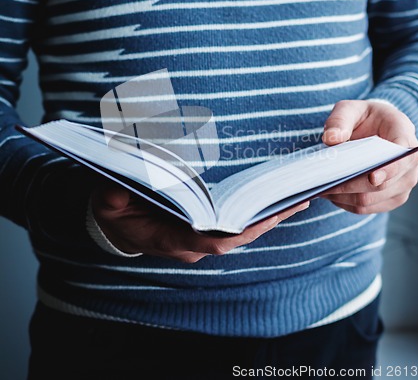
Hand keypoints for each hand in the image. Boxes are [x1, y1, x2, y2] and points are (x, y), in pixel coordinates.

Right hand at [90, 182, 309, 262]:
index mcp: (171, 238)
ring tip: (297, 197)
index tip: (263, 216)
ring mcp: (199, 240)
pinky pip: (235, 227)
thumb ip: (113, 196)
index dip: (238, 230)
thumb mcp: (108, 201)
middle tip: (297, 199)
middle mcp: (191, 244)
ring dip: (267, 218)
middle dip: (267, 221)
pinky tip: (274, 200)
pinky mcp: (204, 231)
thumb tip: (119, 186)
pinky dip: (256, 215)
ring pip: (240, 233)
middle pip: (236, 238)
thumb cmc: (115, 212)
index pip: (211, 240)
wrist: (118, 226)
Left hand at [321, 100, 417, 213]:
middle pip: (380, 185)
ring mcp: (403, 184)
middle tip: (322, 183)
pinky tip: (330, 193)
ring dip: (342, 197)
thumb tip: (331, 139)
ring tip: (320, 187)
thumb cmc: (364, 118)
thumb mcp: (349, 109)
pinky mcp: (391, 198)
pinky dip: (344, 203)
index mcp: (404, 134)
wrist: (375, 129)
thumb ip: (339, 120)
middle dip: (349, 186)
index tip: (371, 177)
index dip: (389, 169)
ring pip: (369, 200)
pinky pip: (365, 208)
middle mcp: (410, 163)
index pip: (403, 156)